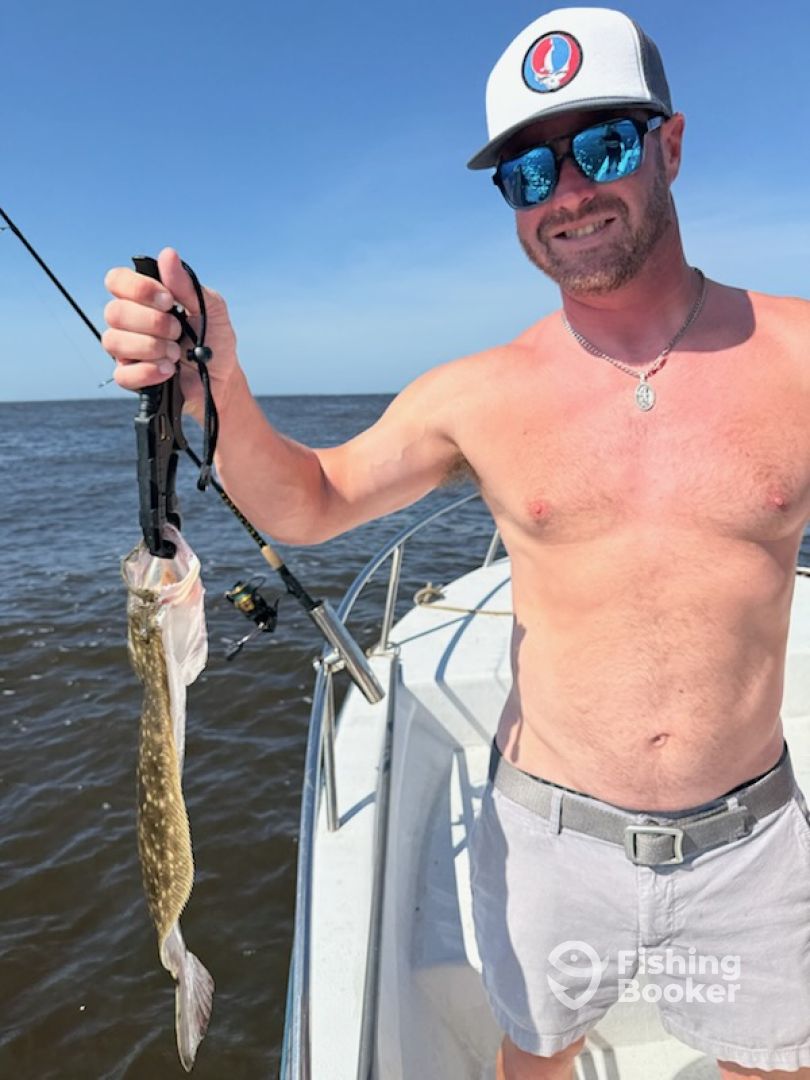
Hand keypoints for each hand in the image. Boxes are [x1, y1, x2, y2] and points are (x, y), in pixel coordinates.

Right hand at [103, 247, 238, 420]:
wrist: (221, 379)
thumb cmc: (214, 341)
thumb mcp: (211, 309)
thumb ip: (187, 285)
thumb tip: (168, 254)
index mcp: (144, 298)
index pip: (116, 280)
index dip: (139, 289)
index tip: (168, 300)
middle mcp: (129, 322)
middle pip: (114, 312)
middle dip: (153, 322)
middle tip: (178, 331)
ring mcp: (126, 350)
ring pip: (114, 342)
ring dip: (152, 347)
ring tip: (176, 353)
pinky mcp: (130, 376)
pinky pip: (122, 374)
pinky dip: (149, 372)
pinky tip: (169, 370)